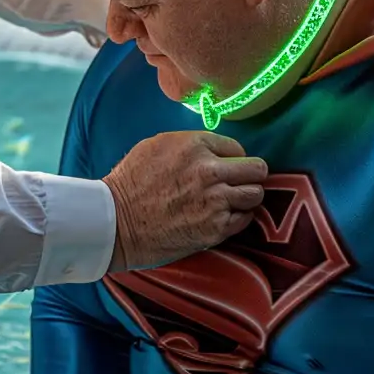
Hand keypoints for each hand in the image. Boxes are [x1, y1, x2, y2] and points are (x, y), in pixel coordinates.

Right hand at [103, 130, 268, 271]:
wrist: (115, 221)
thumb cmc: (131, 182)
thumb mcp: (158, 146)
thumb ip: (192, 145)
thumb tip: (217, 151)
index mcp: (195, 145)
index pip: (238, 148)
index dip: (232, 159)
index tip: (224, 168)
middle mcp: (210, 170)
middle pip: (257, 169)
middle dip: (251, 175)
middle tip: (240, 183)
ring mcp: (216, 200)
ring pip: (255, 194)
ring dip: (246, 197)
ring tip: (231, 201)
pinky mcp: (216, 227)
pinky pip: (245, 218)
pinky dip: (238, 218)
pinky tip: (221, 217)